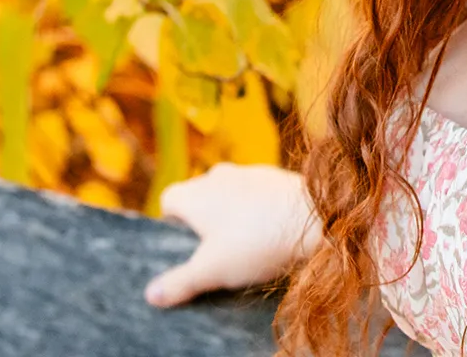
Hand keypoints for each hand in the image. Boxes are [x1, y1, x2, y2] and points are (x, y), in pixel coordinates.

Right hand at [144, 162, 318, 306]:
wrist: (316, 218)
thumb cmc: (257, 242)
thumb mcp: (212, 270)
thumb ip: (179, 283)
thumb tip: (150, 295)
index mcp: (195, 193)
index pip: (167, 199)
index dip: (171, 223)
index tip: (185, 245)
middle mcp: (217, 175)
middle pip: (198, 195)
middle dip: (201, 220)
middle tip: (213, 249)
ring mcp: (248, 172)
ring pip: (227, 192)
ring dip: (230, 212)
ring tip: (243, 242)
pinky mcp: (275, 175)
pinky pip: (255, 192)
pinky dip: (255, 207)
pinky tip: (268, 229)